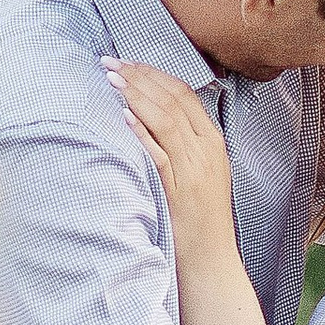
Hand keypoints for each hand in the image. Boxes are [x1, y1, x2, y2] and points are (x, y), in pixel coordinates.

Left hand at [109, 60, 236, 268]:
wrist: (211, 261)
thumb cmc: (200, 220)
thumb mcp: (199, 174)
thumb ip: (183, 145)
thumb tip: (150, 118)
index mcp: (213, 142)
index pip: (184, 94)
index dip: (154, 74)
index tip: (128, 63)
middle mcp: (207, 150)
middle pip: (174, 99)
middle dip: (140, 77)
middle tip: (111, 63)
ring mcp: (195, 168)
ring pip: (167, 119)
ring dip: (136, 96)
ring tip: (112, 80)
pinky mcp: (180, 188)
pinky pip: (160, 153)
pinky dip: (142, 131)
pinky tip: (124, 116)